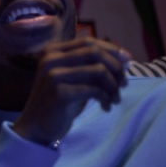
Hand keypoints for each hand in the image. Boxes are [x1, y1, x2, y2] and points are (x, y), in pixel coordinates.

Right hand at [14, 37, 128, 145]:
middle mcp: (50, 59)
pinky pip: (95, 90)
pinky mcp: (60, 93)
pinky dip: (107, 98)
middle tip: (123, 83)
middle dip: (116, 67)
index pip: (88, 42)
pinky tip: (106, 106)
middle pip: (95, 52)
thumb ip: (90, 64)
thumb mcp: (72, 76)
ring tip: (115, 98)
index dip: (112, 49)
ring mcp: (53, 75)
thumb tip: (124, 57)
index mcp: (52, 51)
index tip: (128, 61)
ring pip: (99, 70)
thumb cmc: (58, 99)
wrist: (37, 124)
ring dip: (113, 86)